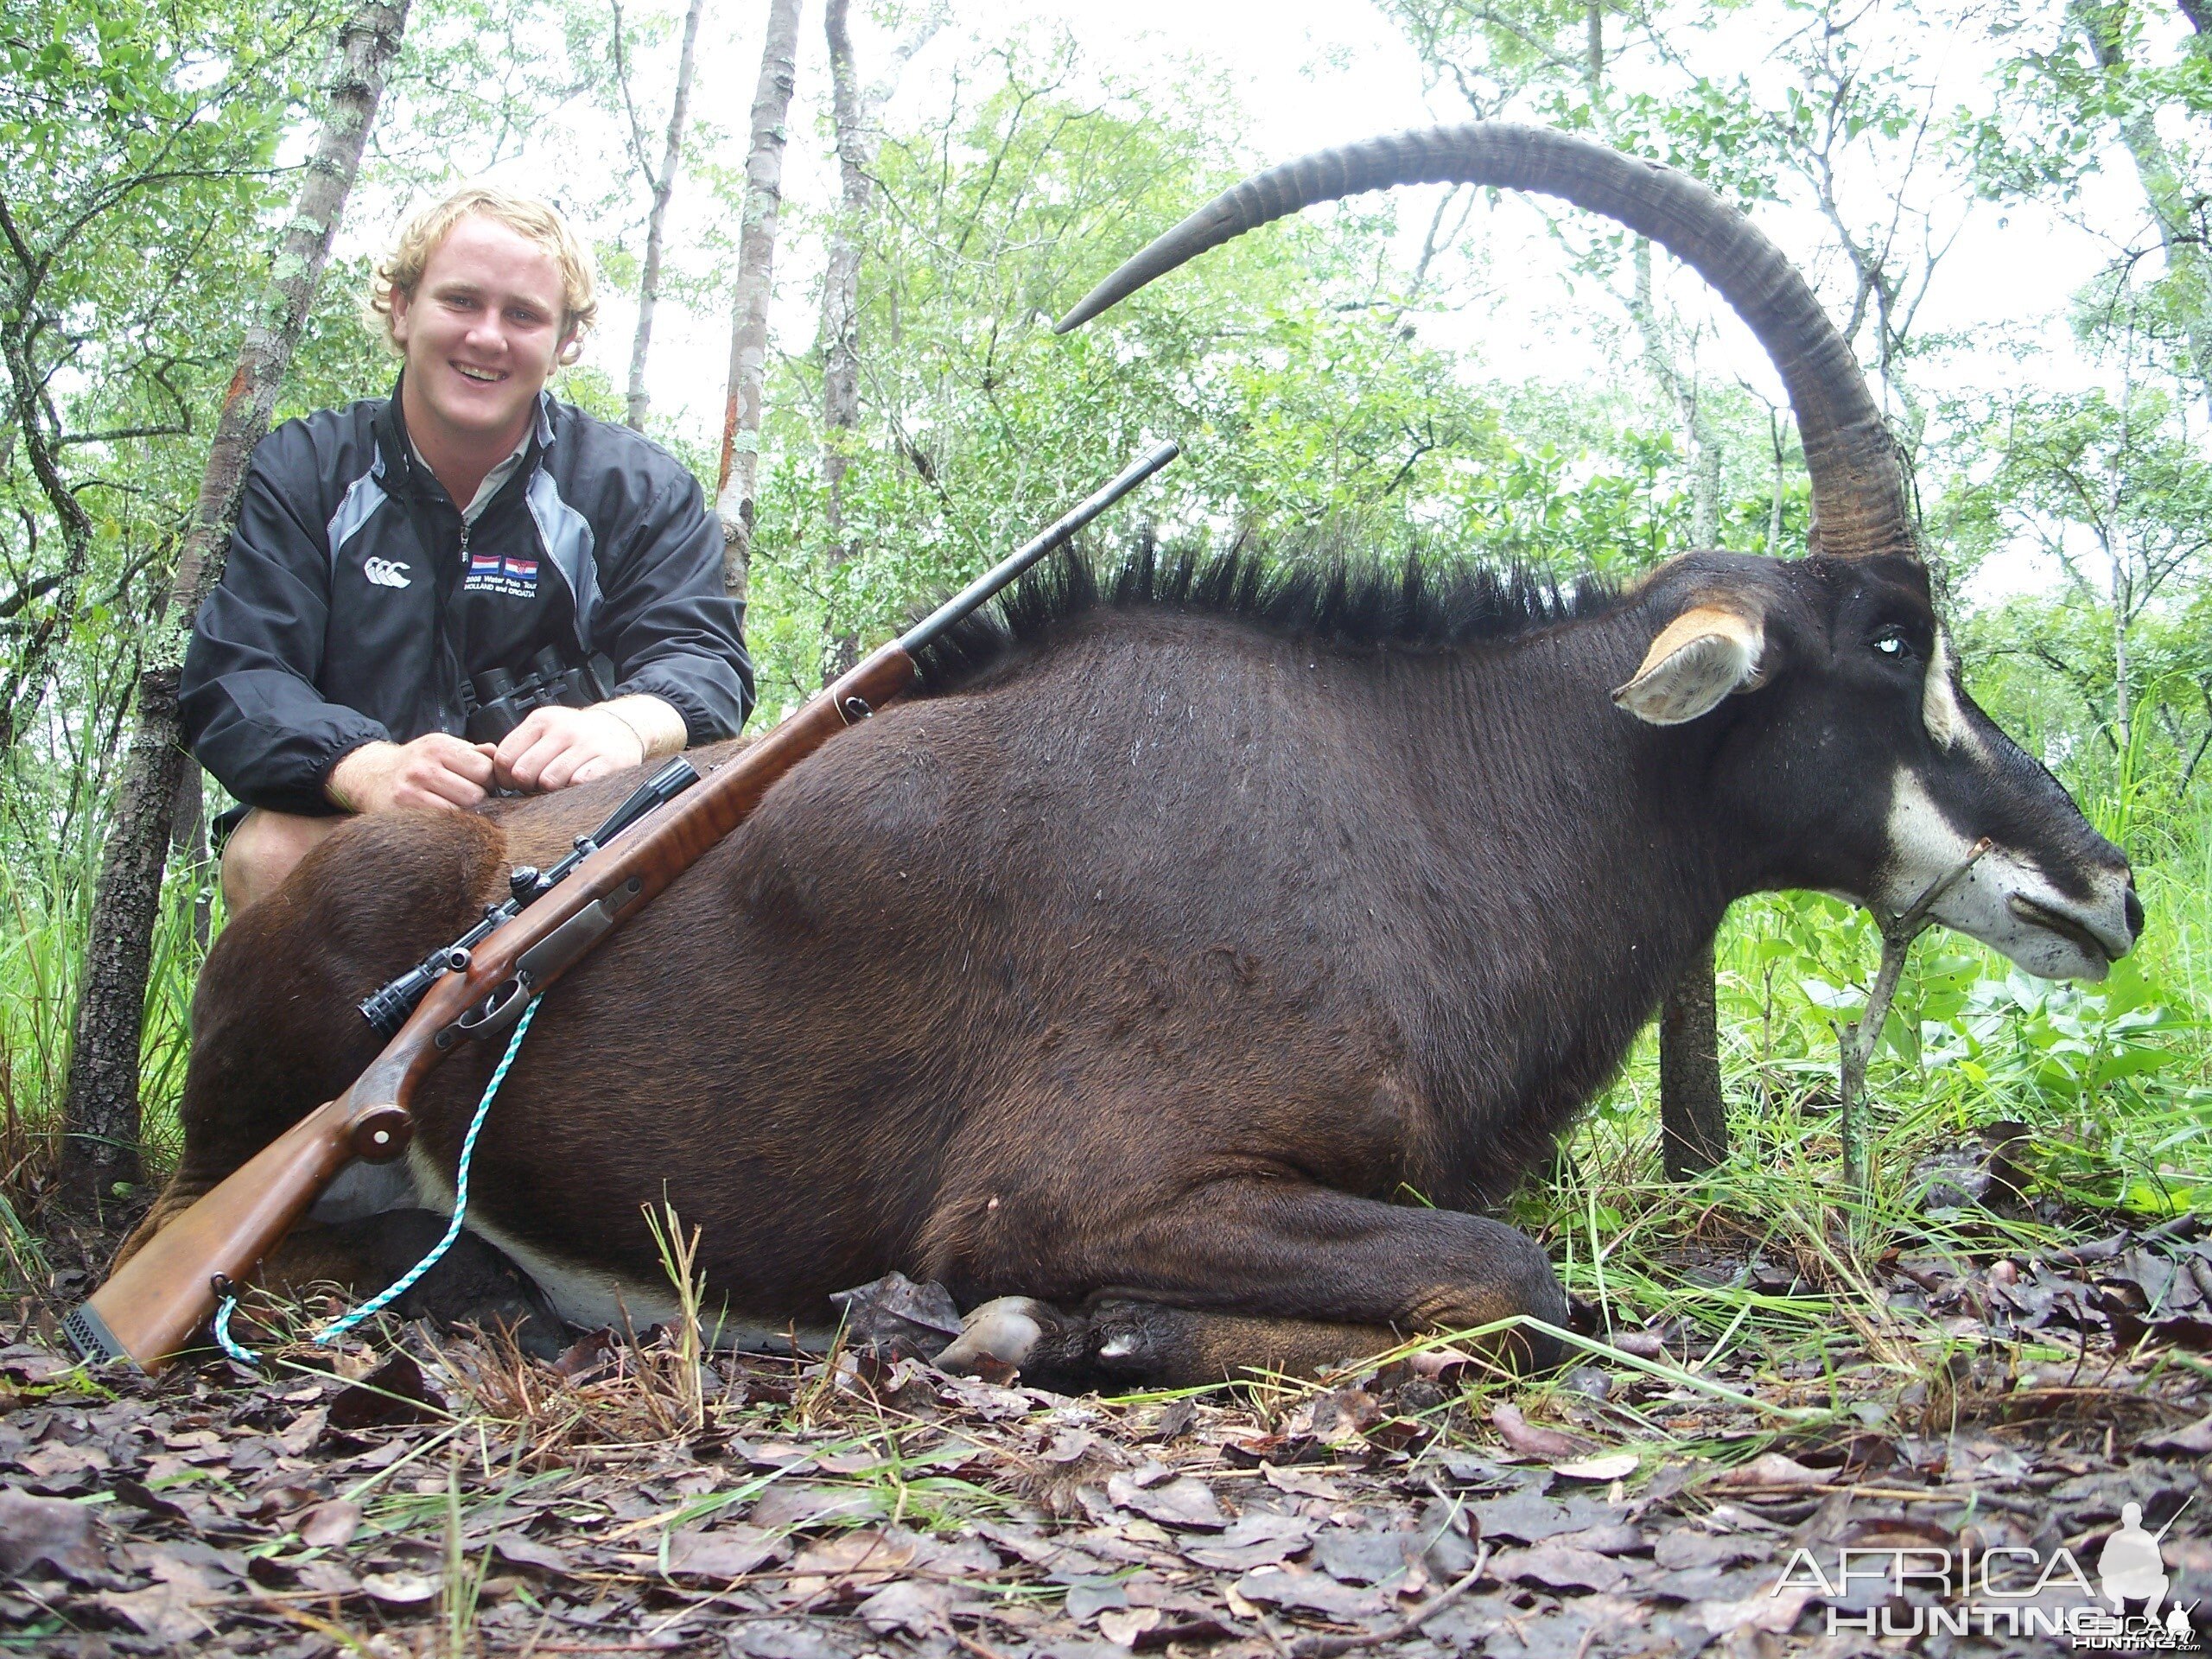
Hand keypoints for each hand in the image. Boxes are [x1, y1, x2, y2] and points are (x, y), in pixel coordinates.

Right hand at [327, 733, 497, 812]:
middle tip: (466, 798)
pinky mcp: (402, 813)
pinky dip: (448, 825)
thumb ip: (472, 752)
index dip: (489, 780)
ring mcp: (411, 792)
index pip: (485, 769)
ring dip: (464, 814)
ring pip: (461, 812)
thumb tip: (498, 755)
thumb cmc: (416, 762)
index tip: (481, 783)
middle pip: (475, 795)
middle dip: (478, 799)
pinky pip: (441, 825)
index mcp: (439, 746)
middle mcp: (424, 767)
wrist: (371, 775)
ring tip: (454, 807)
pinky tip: (443, 818)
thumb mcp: (442, 747)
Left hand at [493, 704, 644, 792]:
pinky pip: (579, 783)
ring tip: (558, 785)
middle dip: (527, 786)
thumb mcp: (545, 729)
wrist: (621, 728)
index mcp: (541, 721)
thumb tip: (490, 768)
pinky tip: (576, 784)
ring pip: (549, 781)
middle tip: (537, 786)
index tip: (515, 782)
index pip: (504, 758)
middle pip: (524, 772)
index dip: (505, 777)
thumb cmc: (576, 734)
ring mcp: (587, 744)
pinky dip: (574, 789)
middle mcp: (563, 729)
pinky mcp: (608, 760)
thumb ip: (519, 746)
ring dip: (551, 791)